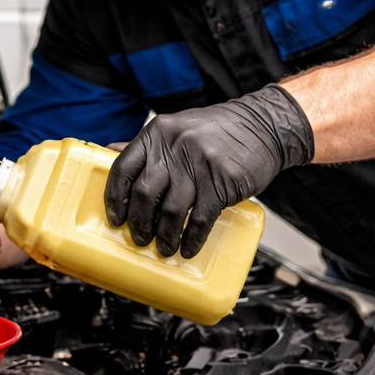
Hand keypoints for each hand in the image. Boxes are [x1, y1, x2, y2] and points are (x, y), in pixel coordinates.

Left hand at [105, 84, 313, 257]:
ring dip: (165, 237)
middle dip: (139, 224)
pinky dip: (192, 239)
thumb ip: (148, 145)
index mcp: (157, 133)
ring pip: (170, 212)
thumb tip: (109, 151)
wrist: (265, 126)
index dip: (115, 198)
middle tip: (140, 239)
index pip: (123, 169)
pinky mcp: (222, 183)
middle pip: (144, 195)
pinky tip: (188, 248)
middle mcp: (174, 147)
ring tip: (164, 248)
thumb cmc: (219, 130)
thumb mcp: (177, 128)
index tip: (116, 218)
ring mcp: (198, 165)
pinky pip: (200, 219)